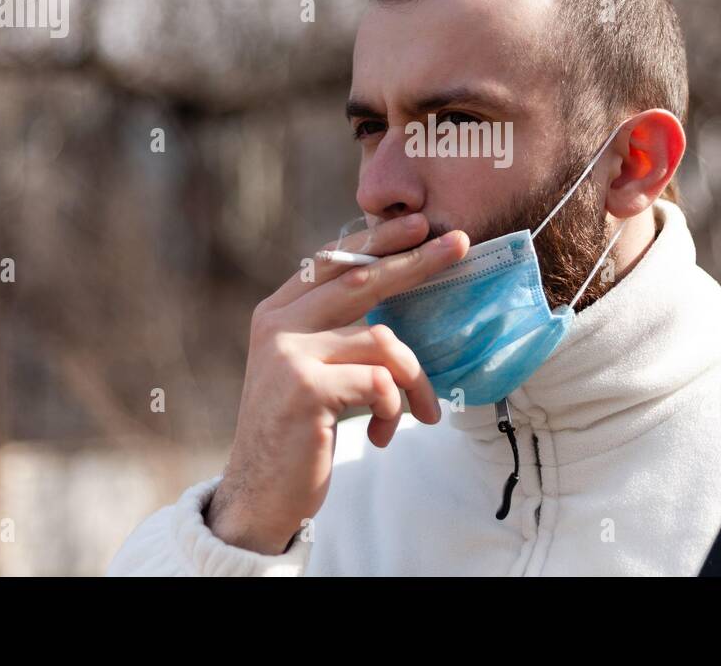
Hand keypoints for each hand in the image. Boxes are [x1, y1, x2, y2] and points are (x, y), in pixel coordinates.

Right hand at [205, 213, 468, 553]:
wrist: (259, 496)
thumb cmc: (300, 431)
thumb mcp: (310, 369)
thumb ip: (335, 330)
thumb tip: (394, 286)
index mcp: (277, 313)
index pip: (332, 261)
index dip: (377, 241)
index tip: (420, 224)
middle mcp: (277, 326)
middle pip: (361, 280)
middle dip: (416, 262)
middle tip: (461, 245)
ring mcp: (288, 355)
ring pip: (384, 342)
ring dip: (416, 381)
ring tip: (422, 413)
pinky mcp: (305, 389)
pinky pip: (381, 382)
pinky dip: (394, 409)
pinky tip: (380, 435)